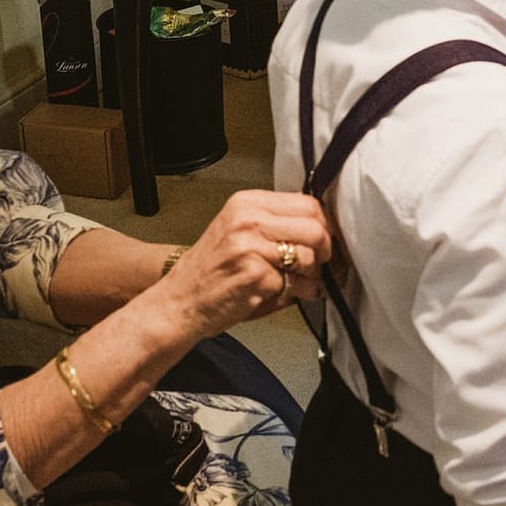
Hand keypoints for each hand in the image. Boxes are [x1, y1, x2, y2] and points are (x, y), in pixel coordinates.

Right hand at [161, 190, 331, 337]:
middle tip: (319, 264)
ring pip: (310, 257)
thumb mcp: (238, 231)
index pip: (307, 203)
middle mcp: (249, 220)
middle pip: (315, 227)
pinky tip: (285, 294)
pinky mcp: (257, 276)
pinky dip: (300, 293)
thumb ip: (275, 224)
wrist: (180, 301)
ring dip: (312, 276)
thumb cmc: (211, 271)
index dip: (323, 225)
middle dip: (325, 250)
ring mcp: (252, 248)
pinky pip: (298, 284)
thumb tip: (323, 229)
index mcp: (247, 203)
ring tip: (298, 283)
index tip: (325, 240)